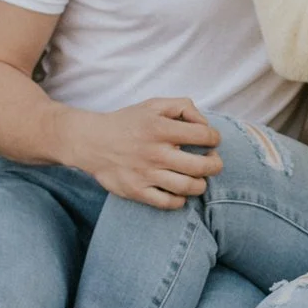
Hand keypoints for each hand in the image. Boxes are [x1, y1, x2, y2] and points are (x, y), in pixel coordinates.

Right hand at [82, 96, 223, 209]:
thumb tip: (204, 123)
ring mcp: (147, 174)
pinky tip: (180, 191)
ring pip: (188, 187)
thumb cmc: (128, 122)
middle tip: (214, 162)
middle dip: (215, 165)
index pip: (203, 135)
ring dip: (201, 184)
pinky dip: (180, 200)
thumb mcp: (153, 104)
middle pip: (201, 166)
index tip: (213, 141)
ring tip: (199, 178)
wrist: (92, 142)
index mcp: (161, 128)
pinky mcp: (138, 191)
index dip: (214, 138)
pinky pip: (169, 203)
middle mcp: (156, 152)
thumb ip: (182, 106)